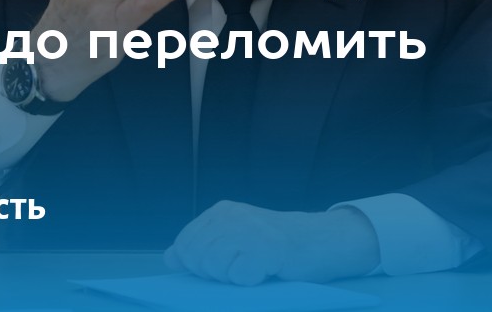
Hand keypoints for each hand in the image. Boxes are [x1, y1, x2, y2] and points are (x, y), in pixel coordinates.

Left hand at [164, 200, 380, 285]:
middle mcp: (232, 215)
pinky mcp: (266, 247)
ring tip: (255, 266)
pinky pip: (238, 276)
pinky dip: (251, 280)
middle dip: (215, 273)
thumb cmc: (276, 245)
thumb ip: (202, 246)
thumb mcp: (234, 238)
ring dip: (234, 277)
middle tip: (243, 265)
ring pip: (214, 268)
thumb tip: (171, 258)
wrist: (320, 241)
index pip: (184, 245)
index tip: (224, 264)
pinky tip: (266, 270)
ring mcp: (249, 229)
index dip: (196, 265)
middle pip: (196, 259)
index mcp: (221, 212)